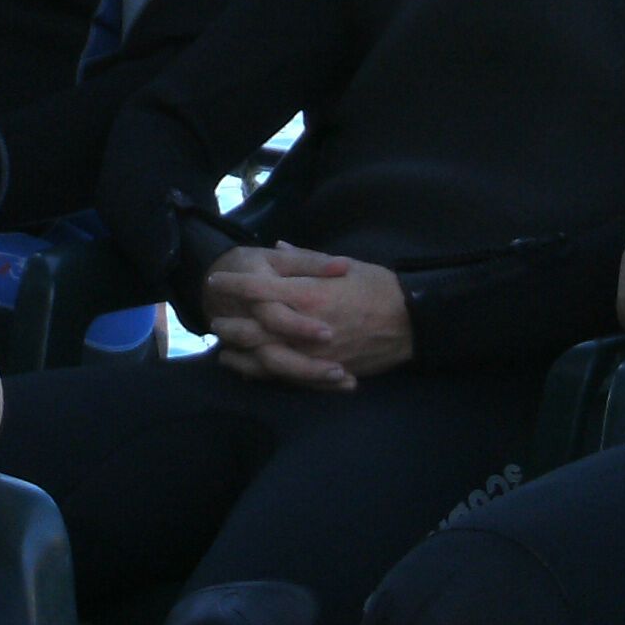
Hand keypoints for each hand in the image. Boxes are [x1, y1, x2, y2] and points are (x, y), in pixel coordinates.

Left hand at [200, 247, 410, 389]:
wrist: (411, 323)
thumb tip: (279, 248)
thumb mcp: (345, 265)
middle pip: (254, 328)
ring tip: (223, 346)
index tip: (216, 280)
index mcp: (310, 294)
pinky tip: (246, 368)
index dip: (233, 283)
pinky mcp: (322, 372)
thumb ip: (307, 260)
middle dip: (230, 323)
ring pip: (263, 357)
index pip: (259, 288)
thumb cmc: (379, 288)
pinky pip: (284, 376)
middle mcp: (306, 327)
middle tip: (214, 318)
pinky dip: (260, 372)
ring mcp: (313, 354)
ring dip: (239, 351)